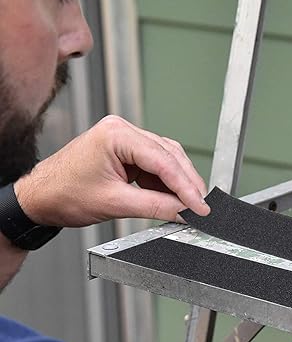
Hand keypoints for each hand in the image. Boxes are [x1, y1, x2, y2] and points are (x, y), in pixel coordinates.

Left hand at [14, 116, 209, 226]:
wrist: (40, 198)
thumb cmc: (63, 194)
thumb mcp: (114, 203)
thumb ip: (156, 207)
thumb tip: (184, 211)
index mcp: (116, 135)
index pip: (163, 161)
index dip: (186, 186)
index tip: (200, 205)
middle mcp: (122, 130)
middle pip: (169, 155)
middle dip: (187, 182)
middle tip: (201, 206)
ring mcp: (124, 139)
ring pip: (166, 158)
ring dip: (179, 182)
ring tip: (190, 204)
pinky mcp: (126, 151)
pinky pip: (155, 164)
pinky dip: (166, 182)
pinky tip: (173, 197)